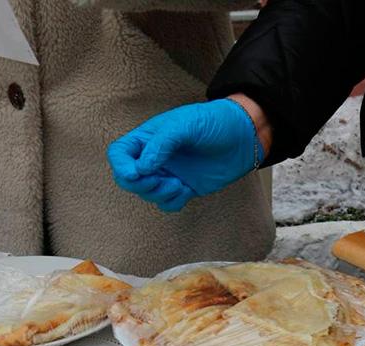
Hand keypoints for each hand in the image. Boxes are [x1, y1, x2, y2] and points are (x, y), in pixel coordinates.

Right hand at [107, 96, 267, 211]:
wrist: (244, 136)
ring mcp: (168, 173)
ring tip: (179, 184)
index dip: (122, 167)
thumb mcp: (185, 125)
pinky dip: (172, 202)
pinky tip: (186, 190)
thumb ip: (161, 144)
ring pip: (147, 194)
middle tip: (160, 180)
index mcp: (148, 138)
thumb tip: (141, 168)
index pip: (119, 154)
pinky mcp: (183, 188)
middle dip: (141, 185)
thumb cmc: (214, 122)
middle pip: (128, 179)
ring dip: (159, 194)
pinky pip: (167, 204)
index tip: (137, 173)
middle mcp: (154, 157)